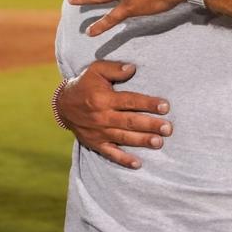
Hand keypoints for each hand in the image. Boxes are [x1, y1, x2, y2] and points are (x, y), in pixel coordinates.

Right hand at [57, 60, 171, 168]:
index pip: (130, 101)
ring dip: (142, 141)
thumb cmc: (84, 84)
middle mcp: (102, 117)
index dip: (148, 104)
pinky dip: (123, 160)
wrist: (62, 105)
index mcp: (104, 99)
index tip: (165, 106)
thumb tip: (133, 68)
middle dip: (150, 125)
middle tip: (168, 128)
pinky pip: (110, 153)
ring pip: (124, 138)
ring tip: (159, 143)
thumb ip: (114, 69)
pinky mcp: (96, 144)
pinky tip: (138, 164)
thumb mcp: (96, 70)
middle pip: (130, 122)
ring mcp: (99, 133)